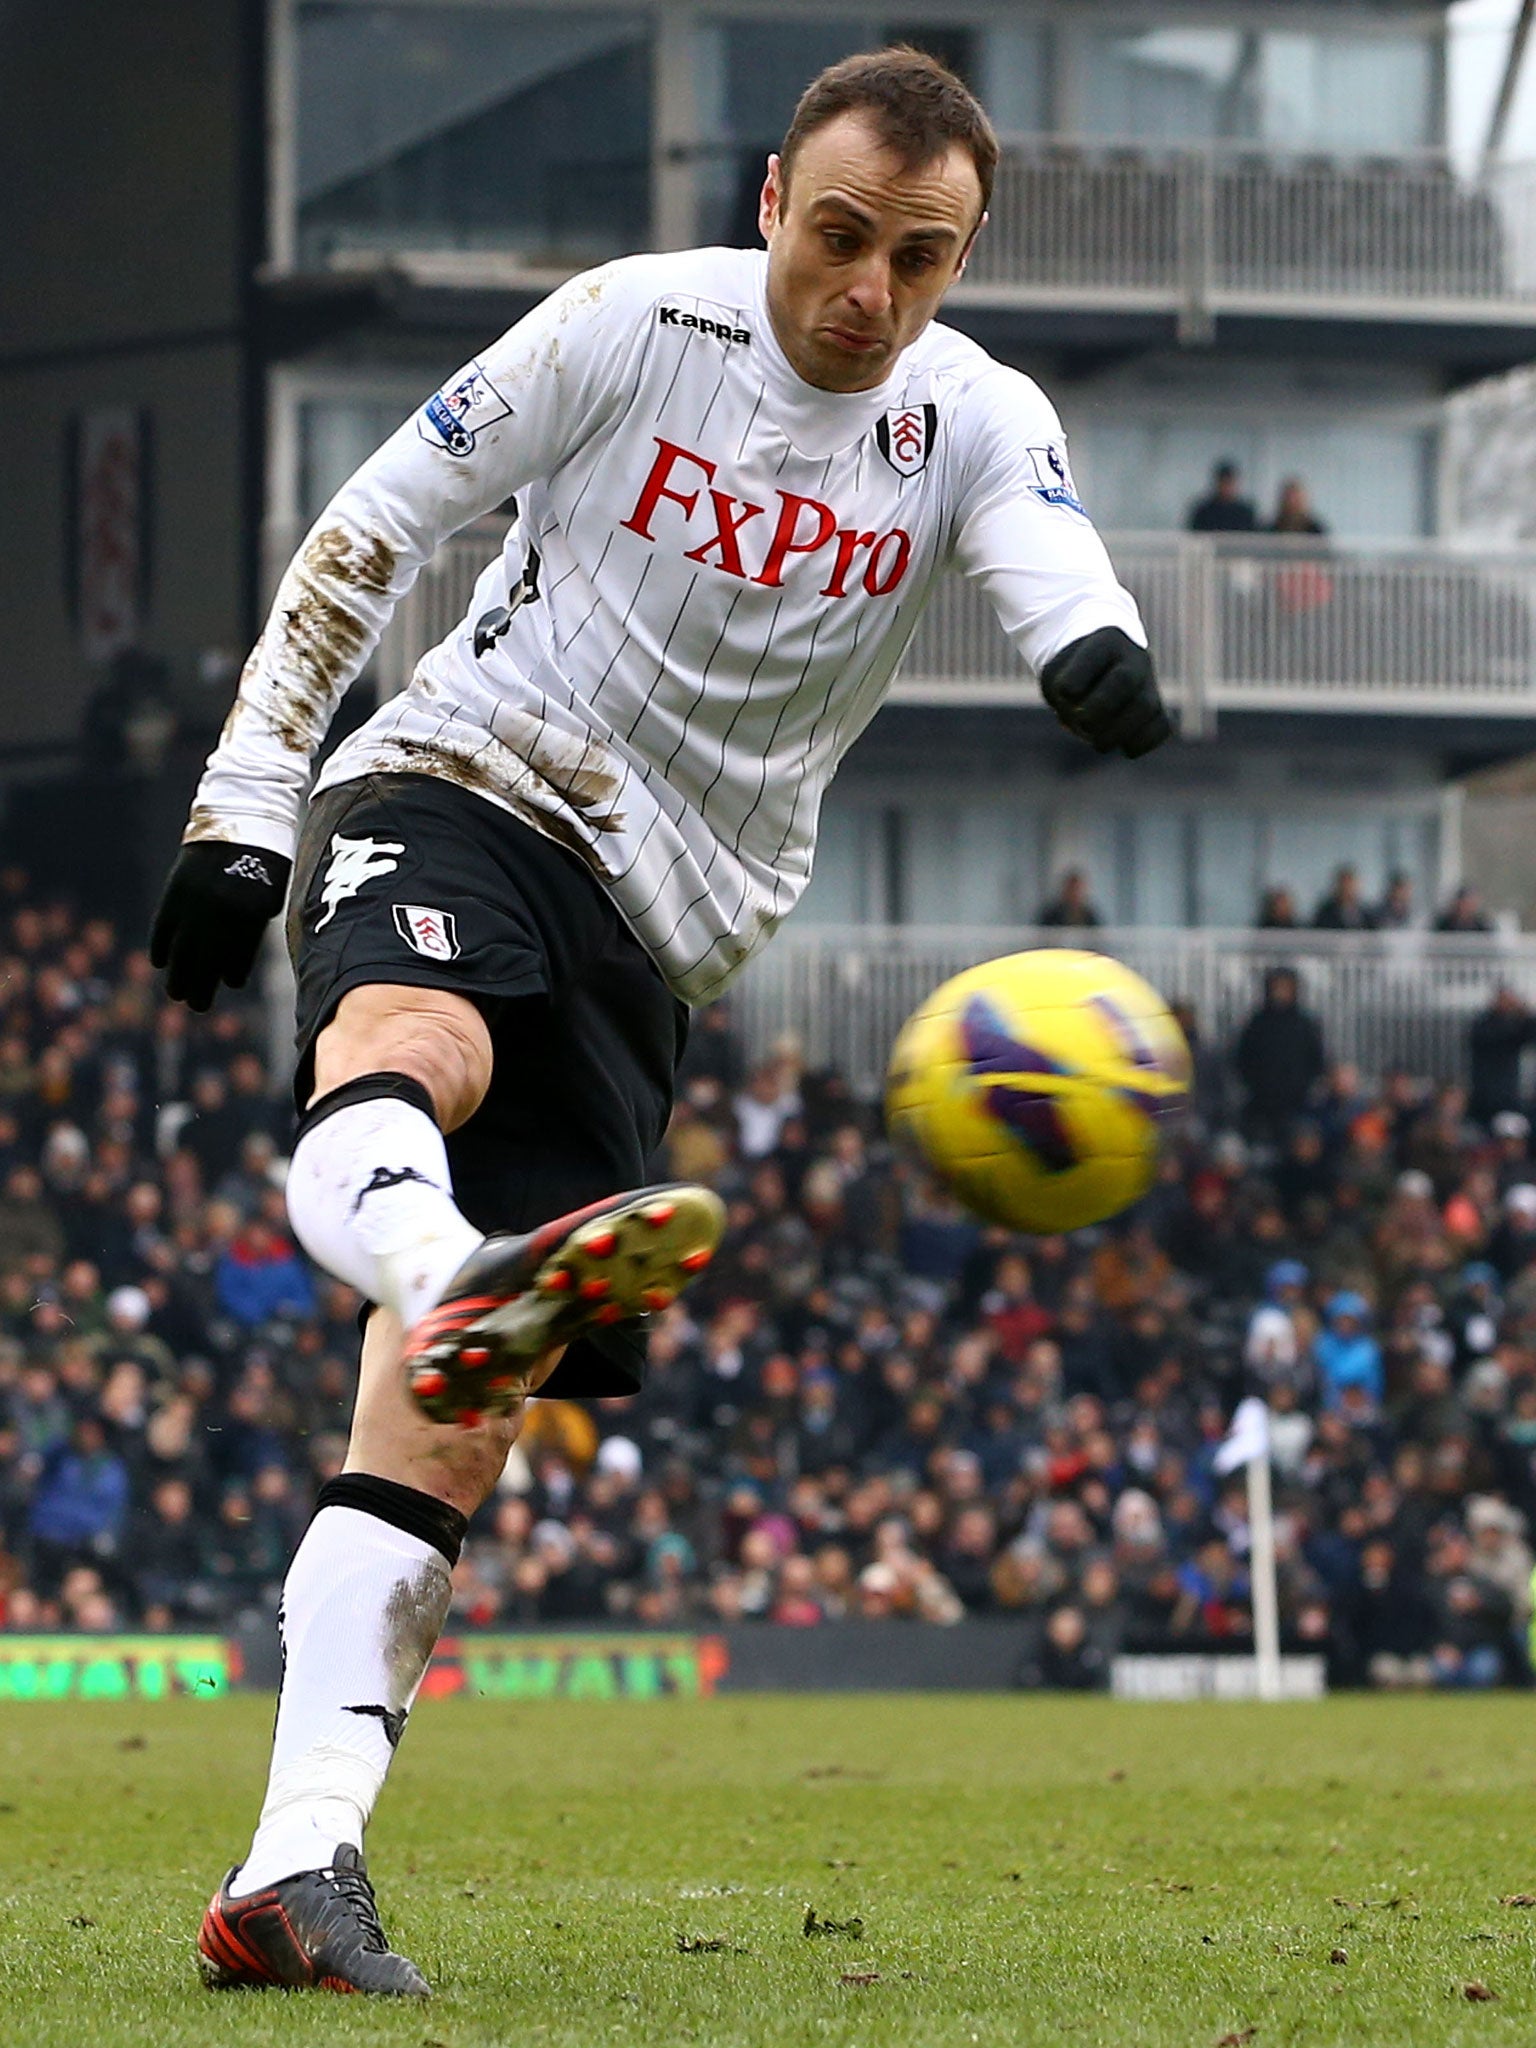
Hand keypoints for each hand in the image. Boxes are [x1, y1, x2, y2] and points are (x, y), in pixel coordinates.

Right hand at [149, 841, 291, 1011]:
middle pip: (207, 961)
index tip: (229, 984)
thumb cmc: (260, 864)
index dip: (233, 974)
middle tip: (196, 1005)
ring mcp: (195, 904)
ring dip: (178, 975)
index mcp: (250, 918)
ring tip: (176, 995)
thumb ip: (250, 932)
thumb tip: (230, 970)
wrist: (238, 822)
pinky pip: (164, 927)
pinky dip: (161, 946)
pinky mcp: (175, 892)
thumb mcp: (265, 898)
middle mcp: (220, 915)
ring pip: (183, 950)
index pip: (238, 957)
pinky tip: (159, 963)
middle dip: (201, 987)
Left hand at [1039, 627, 1171, 758]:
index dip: (1076, 678)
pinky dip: (1142, 742)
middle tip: (1083, 722)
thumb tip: (1081, 723)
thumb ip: (1062, 697)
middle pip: (1124, 680)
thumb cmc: (1071, 675)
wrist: (1097, 674)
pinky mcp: (1156, 710)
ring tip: (1099, 743)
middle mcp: (1133, 660)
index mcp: (1105, 642)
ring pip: (1146, 706)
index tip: (1065, 692)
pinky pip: (1161, 727)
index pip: (1095, 654)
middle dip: (1099, 707)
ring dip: (1117, 732)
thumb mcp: (1056, 676)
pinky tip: (1124, 748)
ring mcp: (1149, 685)